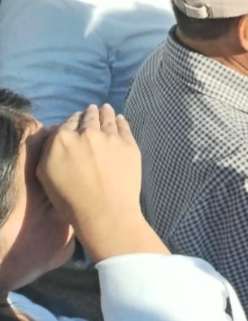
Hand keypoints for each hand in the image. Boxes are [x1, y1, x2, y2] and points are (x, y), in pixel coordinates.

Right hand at [36, 105, 165, 261]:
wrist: (105, 212)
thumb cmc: (70, 199)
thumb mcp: (46, 175)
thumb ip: (48, 150)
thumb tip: (56, 132)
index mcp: (62, 139)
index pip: (67, 123)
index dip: (72, 121)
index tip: (76, 120)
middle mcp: (86, 132)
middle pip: (88, 118)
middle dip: (89, 114)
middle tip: (91, 110)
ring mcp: (110, 137)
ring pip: (107, 118)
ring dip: (105, 112)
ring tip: (105, 108)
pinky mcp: (129, 144)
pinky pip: (124, 127)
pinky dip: (120, 121)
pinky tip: (120, 118)